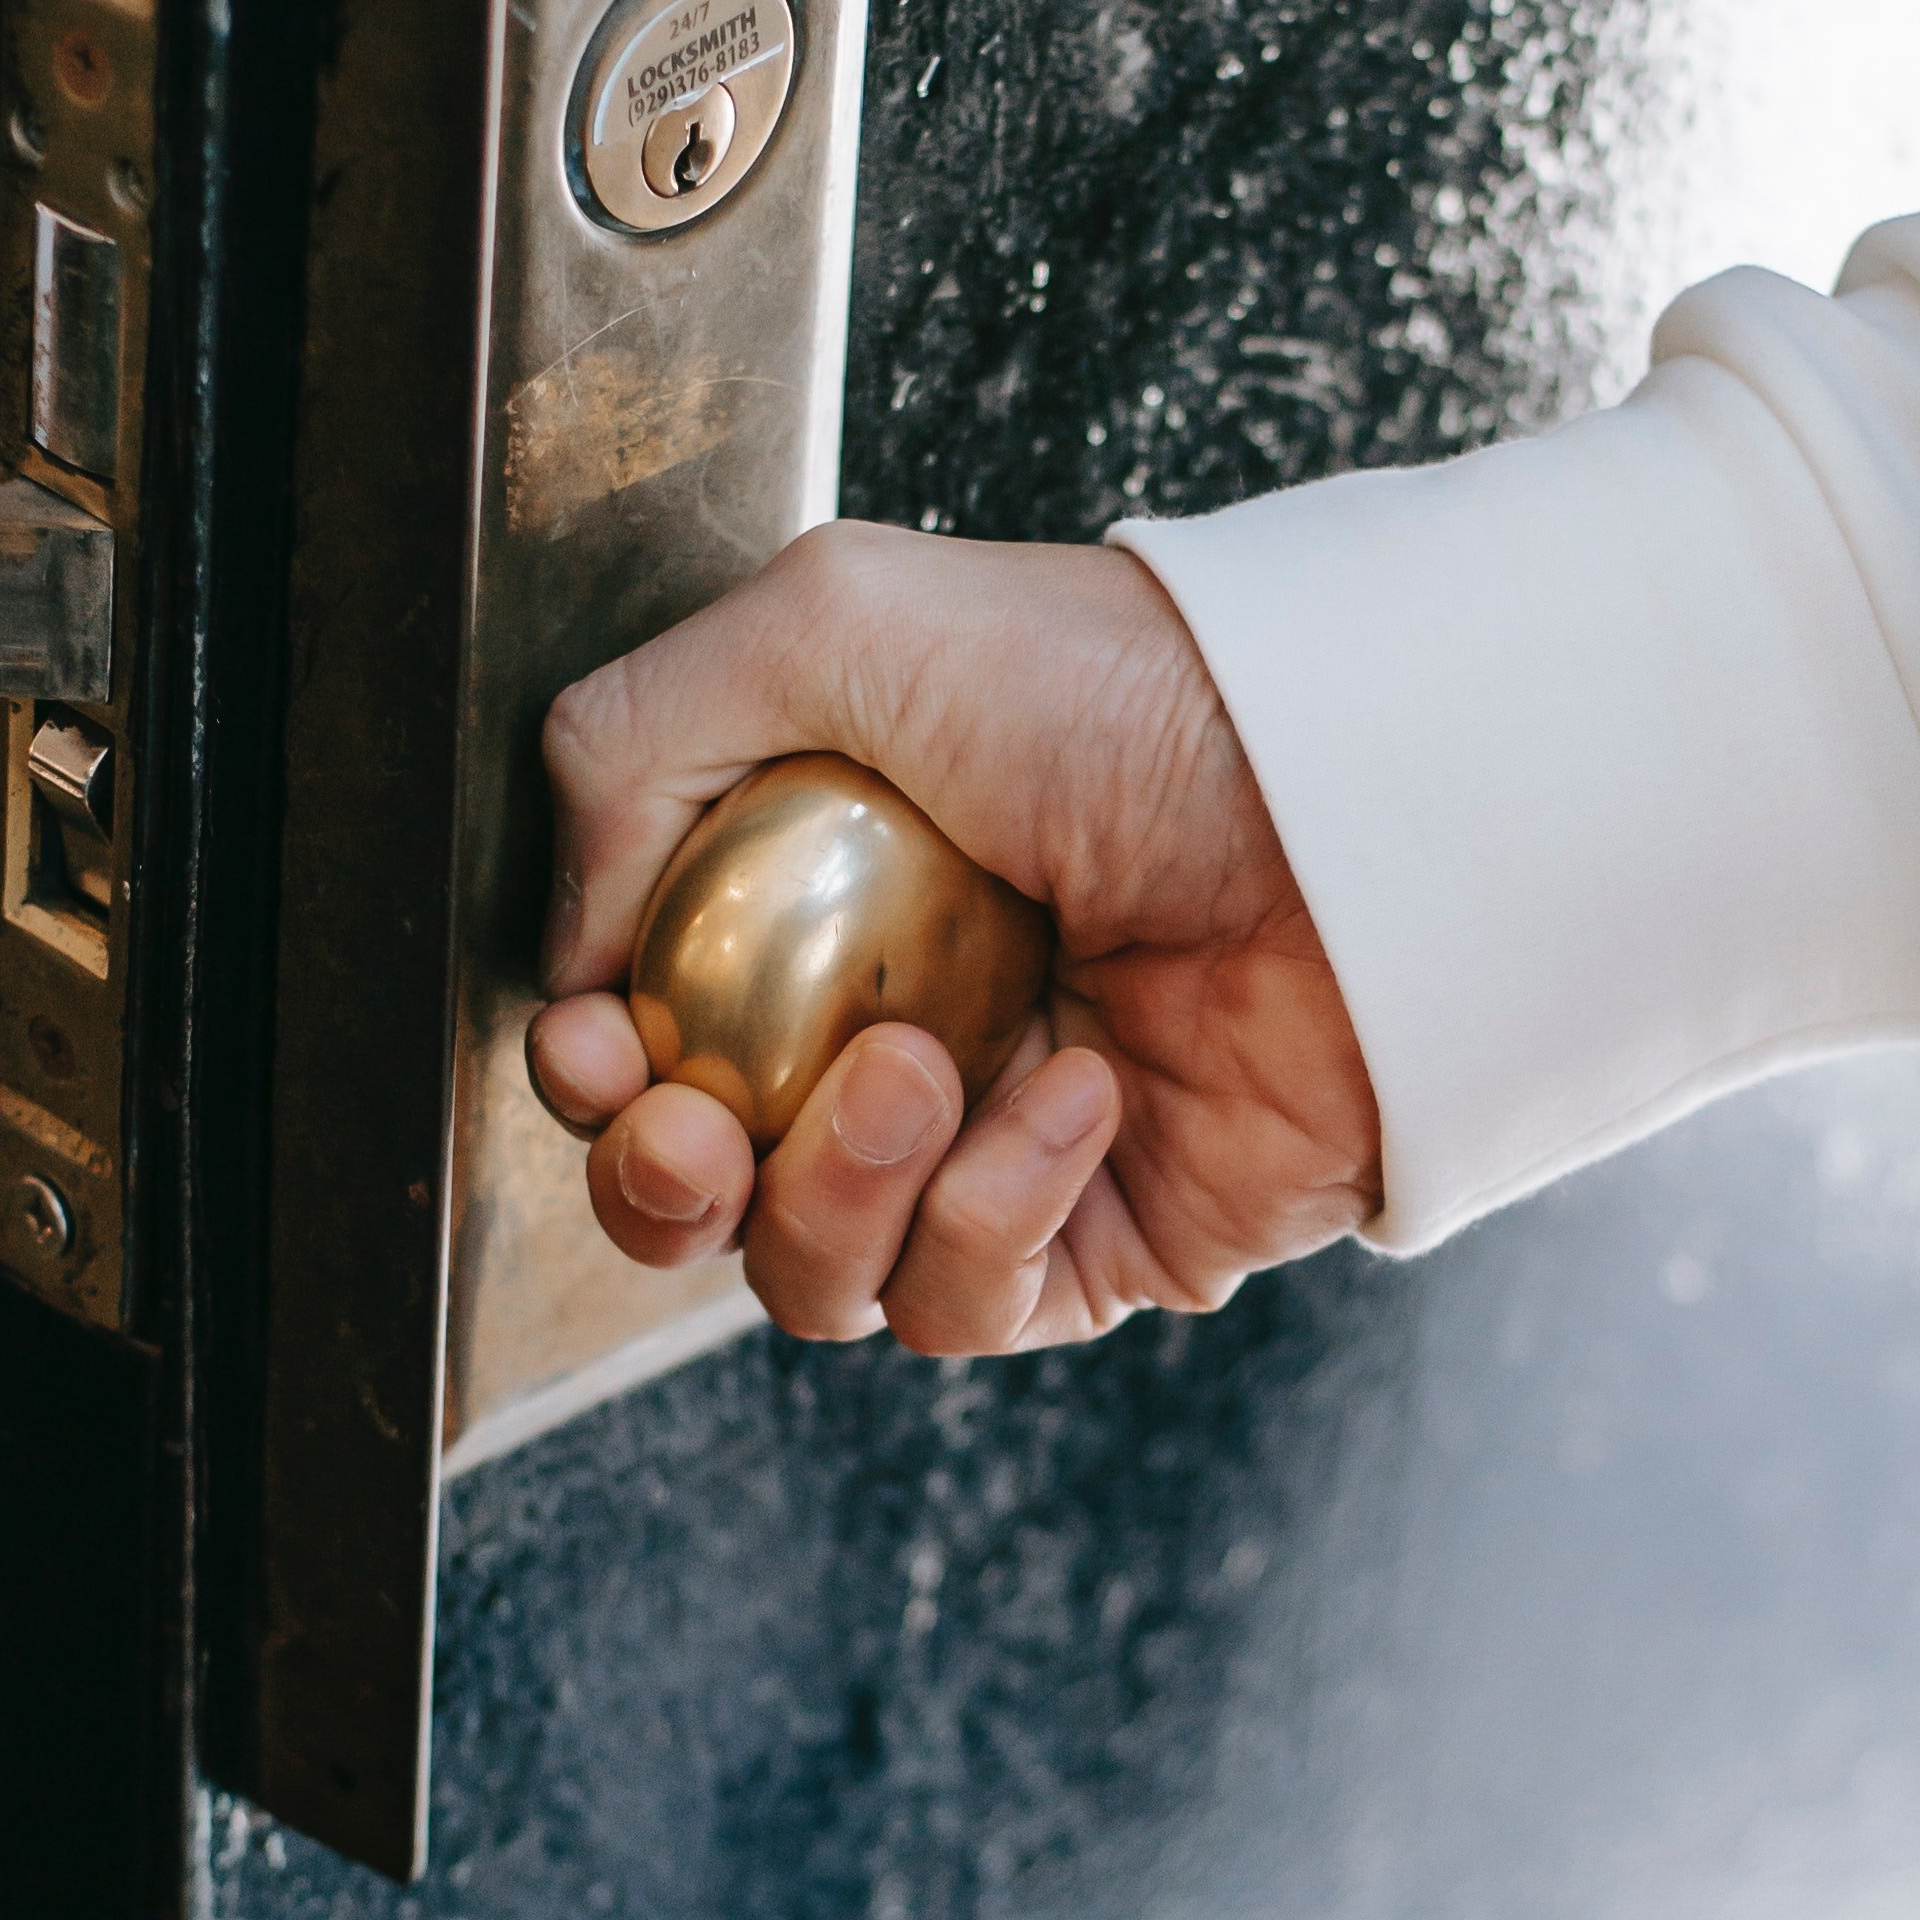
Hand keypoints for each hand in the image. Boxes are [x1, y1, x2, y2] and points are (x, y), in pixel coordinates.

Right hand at [528, 526, 1380, 1352]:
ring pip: (811, 1275)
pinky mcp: (1097, 1244)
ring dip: (830, 1190)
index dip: (590, 1075)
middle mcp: (887, 1030)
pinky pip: (966, 1299)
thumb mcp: (832, 621)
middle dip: (654, 1189)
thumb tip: (567, 944)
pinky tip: (1071, 1091)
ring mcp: (990, 1147)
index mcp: (813, 899)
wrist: (1352, 800)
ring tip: (914, 1068)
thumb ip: (631, 744)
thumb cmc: (1126, 687)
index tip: (598, 1046)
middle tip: (691, 1129)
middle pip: (694, 1197)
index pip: (640, 1041)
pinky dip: (989, 1209)